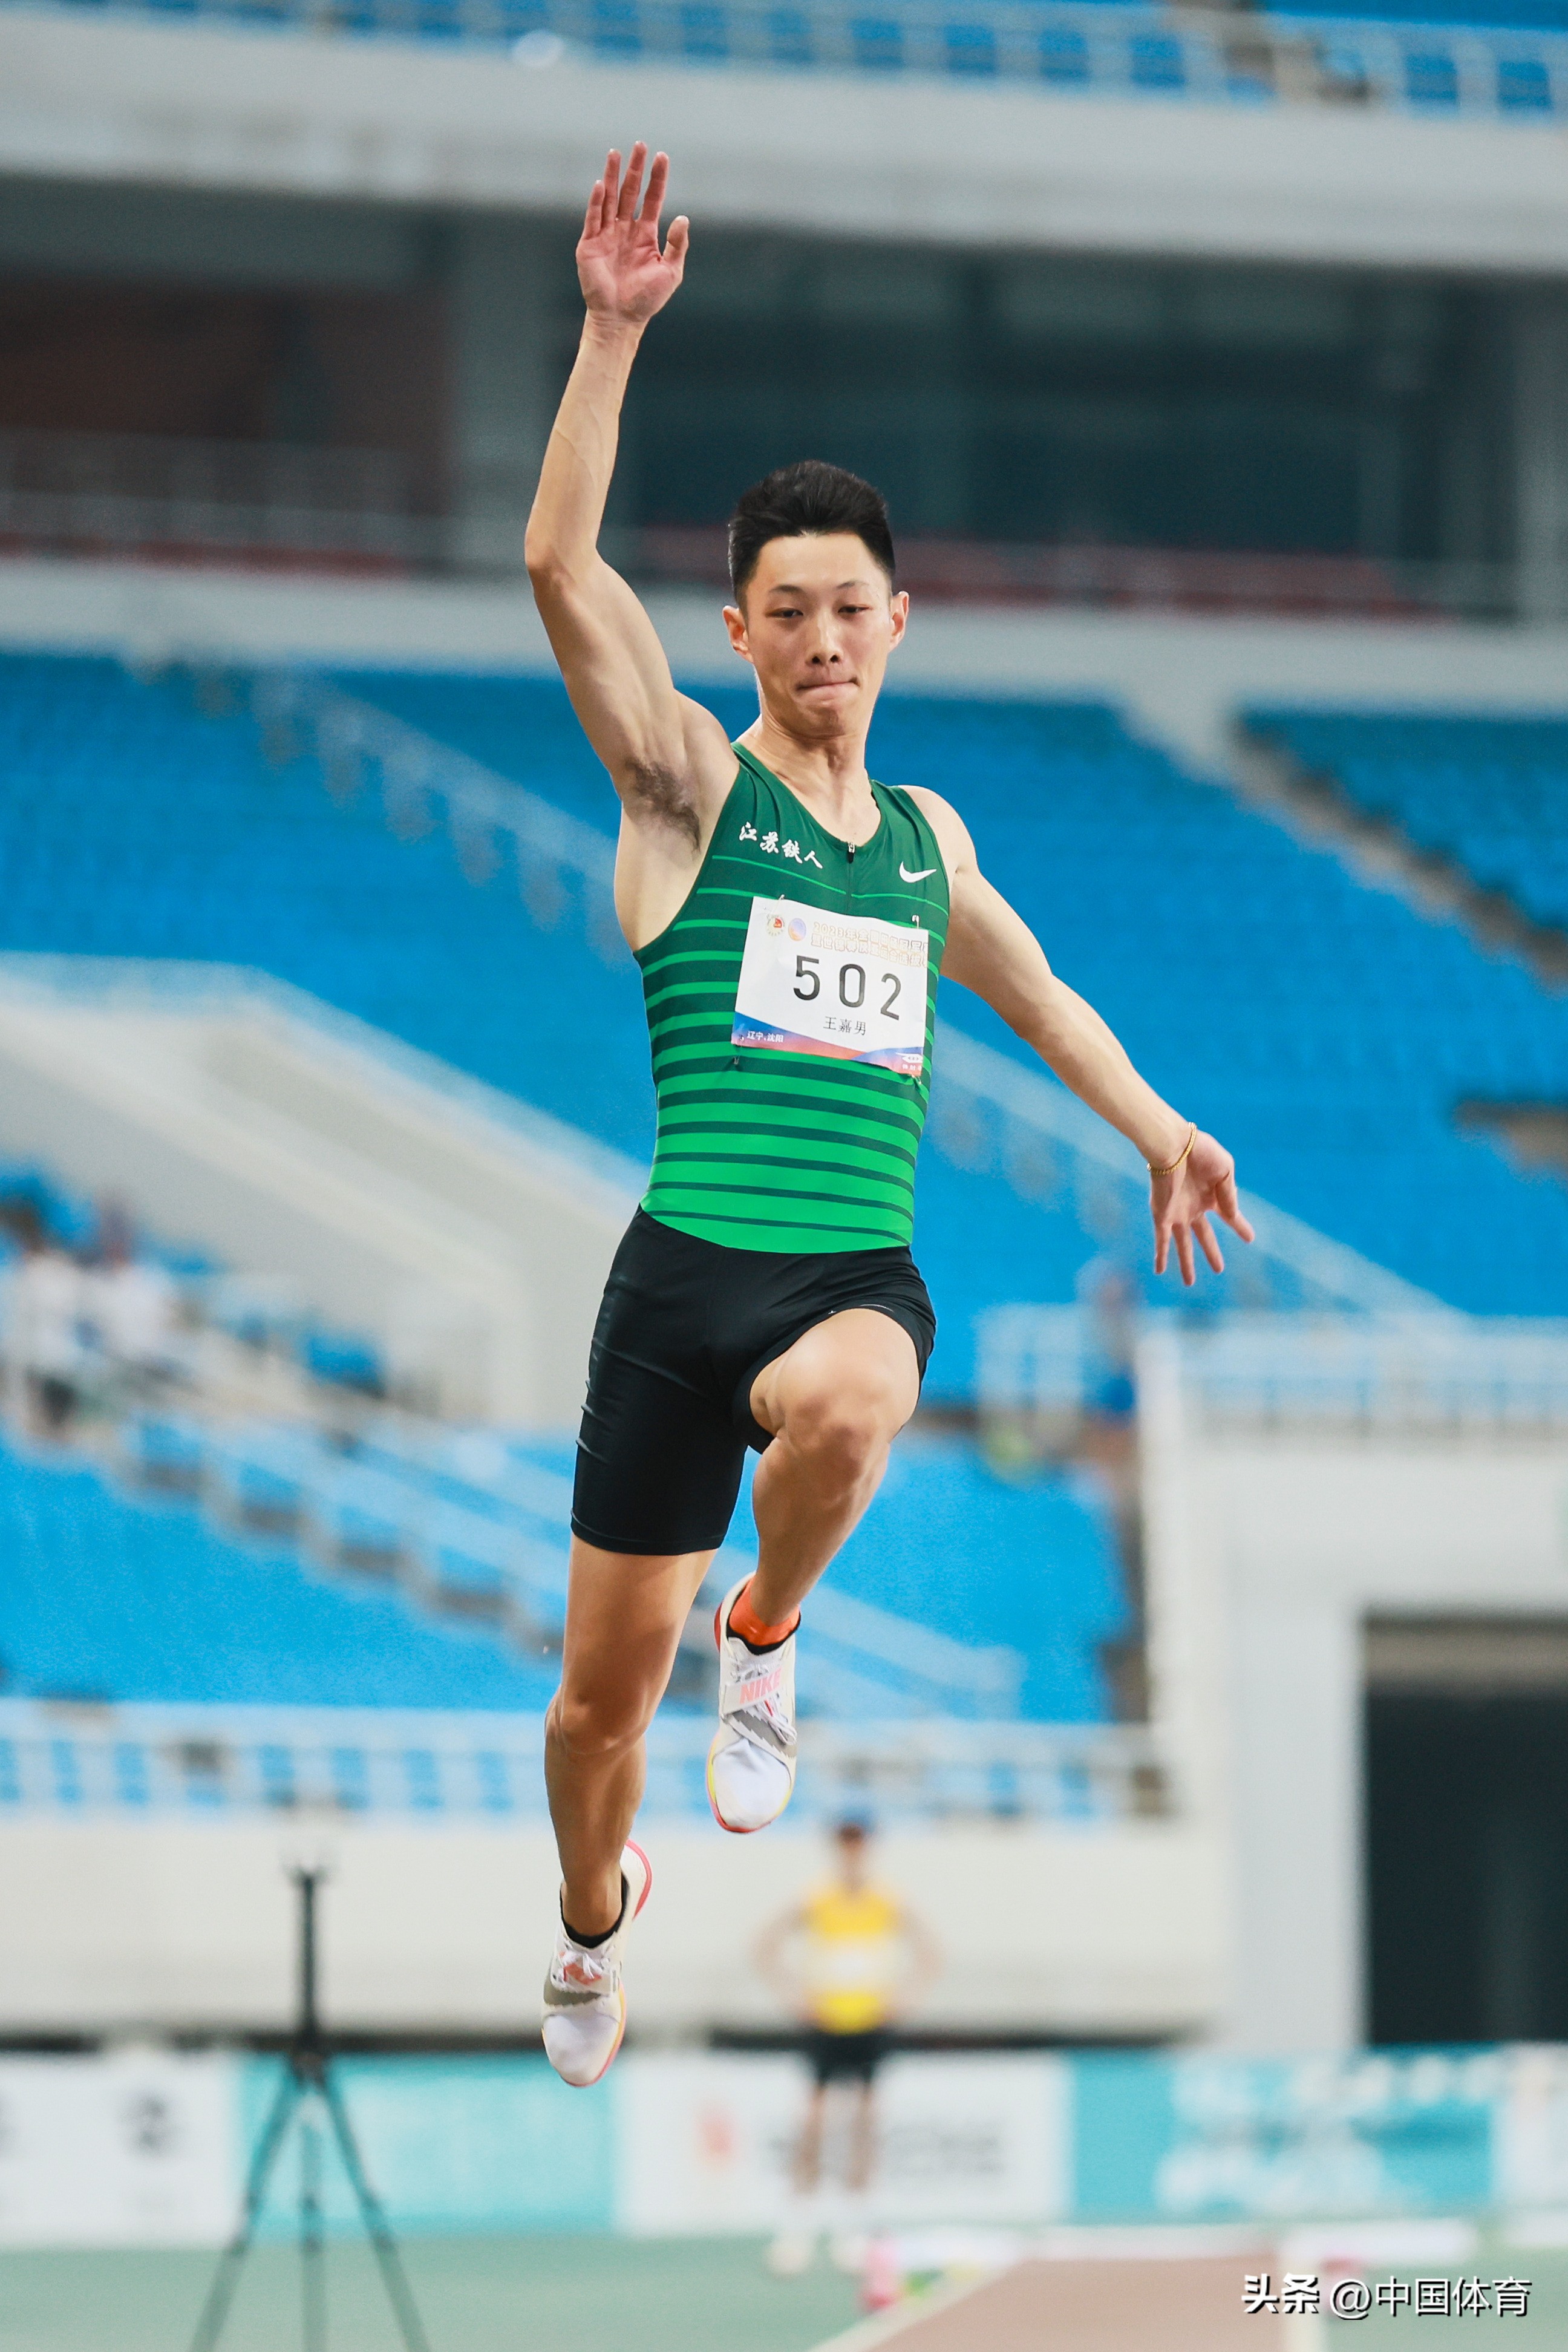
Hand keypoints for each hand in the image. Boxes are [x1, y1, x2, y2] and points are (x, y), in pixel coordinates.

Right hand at [577, 143, 688, 328]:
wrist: (621, 319)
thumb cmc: (647, 299)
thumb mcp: (670, 272)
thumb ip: (676, 245)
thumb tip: (683, 217)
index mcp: (645, 235)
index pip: (652, 199)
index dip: (657, 179)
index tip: (662, 157)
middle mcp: (625, 230)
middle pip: (630, 192)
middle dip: (635, 169)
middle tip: (640, 145)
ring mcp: (606, 235)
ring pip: (610, 199)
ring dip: (613, 176)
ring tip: (616, 153)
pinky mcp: (590, 245)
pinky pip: (593, 218)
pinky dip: (597, 202)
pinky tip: (602, 184)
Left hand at [1152, 1129, 1254, 1285]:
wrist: (1173, 1146)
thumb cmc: (1201, 1152)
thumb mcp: (1225, 1171)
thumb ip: (1229, 1195)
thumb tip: (1232, 1215)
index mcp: (1212, 1195)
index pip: (1229, 1216)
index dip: (1240, 1227)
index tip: (1249, 1239)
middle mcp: (1194, 1206)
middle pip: (1204, 1235)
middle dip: (1211, 1253)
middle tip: (1219, 1269)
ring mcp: (1178, 1213)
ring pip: (1183, 1244)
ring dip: (1186, 1263)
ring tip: (1190, 1283)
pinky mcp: (1162, 1215)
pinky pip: (1161, 1239)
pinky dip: (1161, 1255)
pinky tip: (1159, 1272)